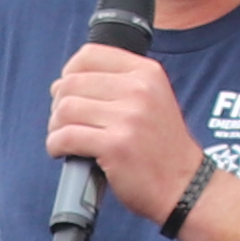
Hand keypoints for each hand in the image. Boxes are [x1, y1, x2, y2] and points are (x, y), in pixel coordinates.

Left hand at [42, 37, 206, 221]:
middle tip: (63, 122)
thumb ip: (118, 84)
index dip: (69, 72)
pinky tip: (61, 151)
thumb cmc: (161, 148)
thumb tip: (64, 82)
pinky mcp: (115, 146)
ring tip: (62, 138)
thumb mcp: (153, 99)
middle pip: (72, 83)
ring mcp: (128, 117)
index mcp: (146, 73)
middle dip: (58, 104)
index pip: (90, 55)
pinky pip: (66, 137)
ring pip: (65, 109)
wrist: (184, 186)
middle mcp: (139, 89)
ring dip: (55, 126)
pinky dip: (55, 145)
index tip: (67, 91)